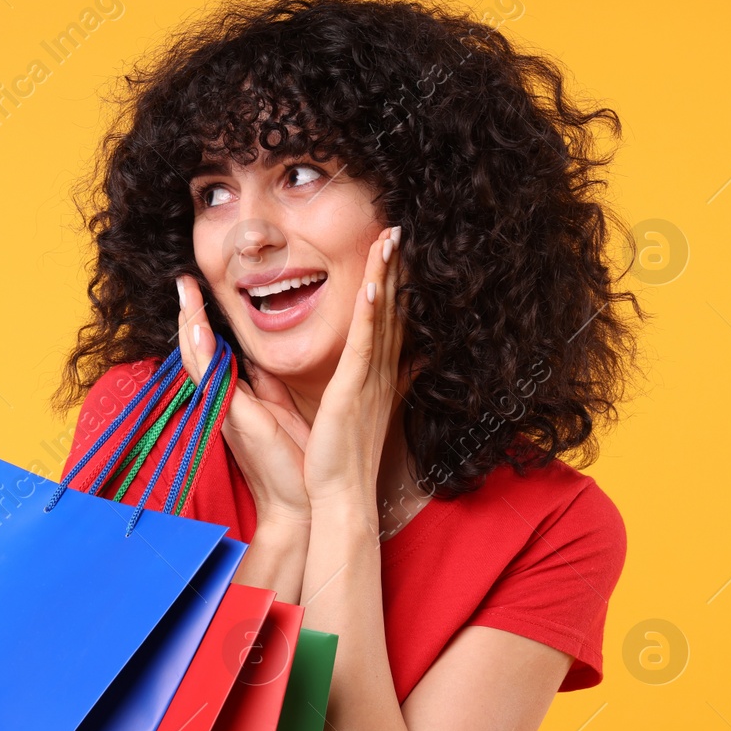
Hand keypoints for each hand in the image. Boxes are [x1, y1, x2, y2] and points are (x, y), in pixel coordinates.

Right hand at [176, 275, 311, 524]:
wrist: (302, 503)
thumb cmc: (292, 463)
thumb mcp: (281, 411)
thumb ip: (266, 384)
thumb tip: (259, 358)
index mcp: (237, 396)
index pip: (214, 349)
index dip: (204, 320)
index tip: (199, 289)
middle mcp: (224, 400)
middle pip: (198, 349)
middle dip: (189, 314)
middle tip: (183, 280)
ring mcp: (224, 408)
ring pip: (198, 359)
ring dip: (190, 324)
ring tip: (184, 291)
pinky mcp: (233, 418)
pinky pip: (212, 381)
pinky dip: (202, 354)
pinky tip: (198, 331)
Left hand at [304, 225, 412, 520]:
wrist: (337, 500)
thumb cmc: (333, 463)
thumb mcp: (340, 413)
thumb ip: (343, 384)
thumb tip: (343, 366)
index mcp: (371, 379)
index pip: (385, 322)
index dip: (391, 285)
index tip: (391, 252)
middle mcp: (378, 376)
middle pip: (392, 311)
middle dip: (396, 270)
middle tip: (398, 231)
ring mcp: (369, 382)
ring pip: (383, 319)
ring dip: (388, 278)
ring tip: (391, 239)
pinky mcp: (354, 392)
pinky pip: (366, 347)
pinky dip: (374, 316)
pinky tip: (377, 287)